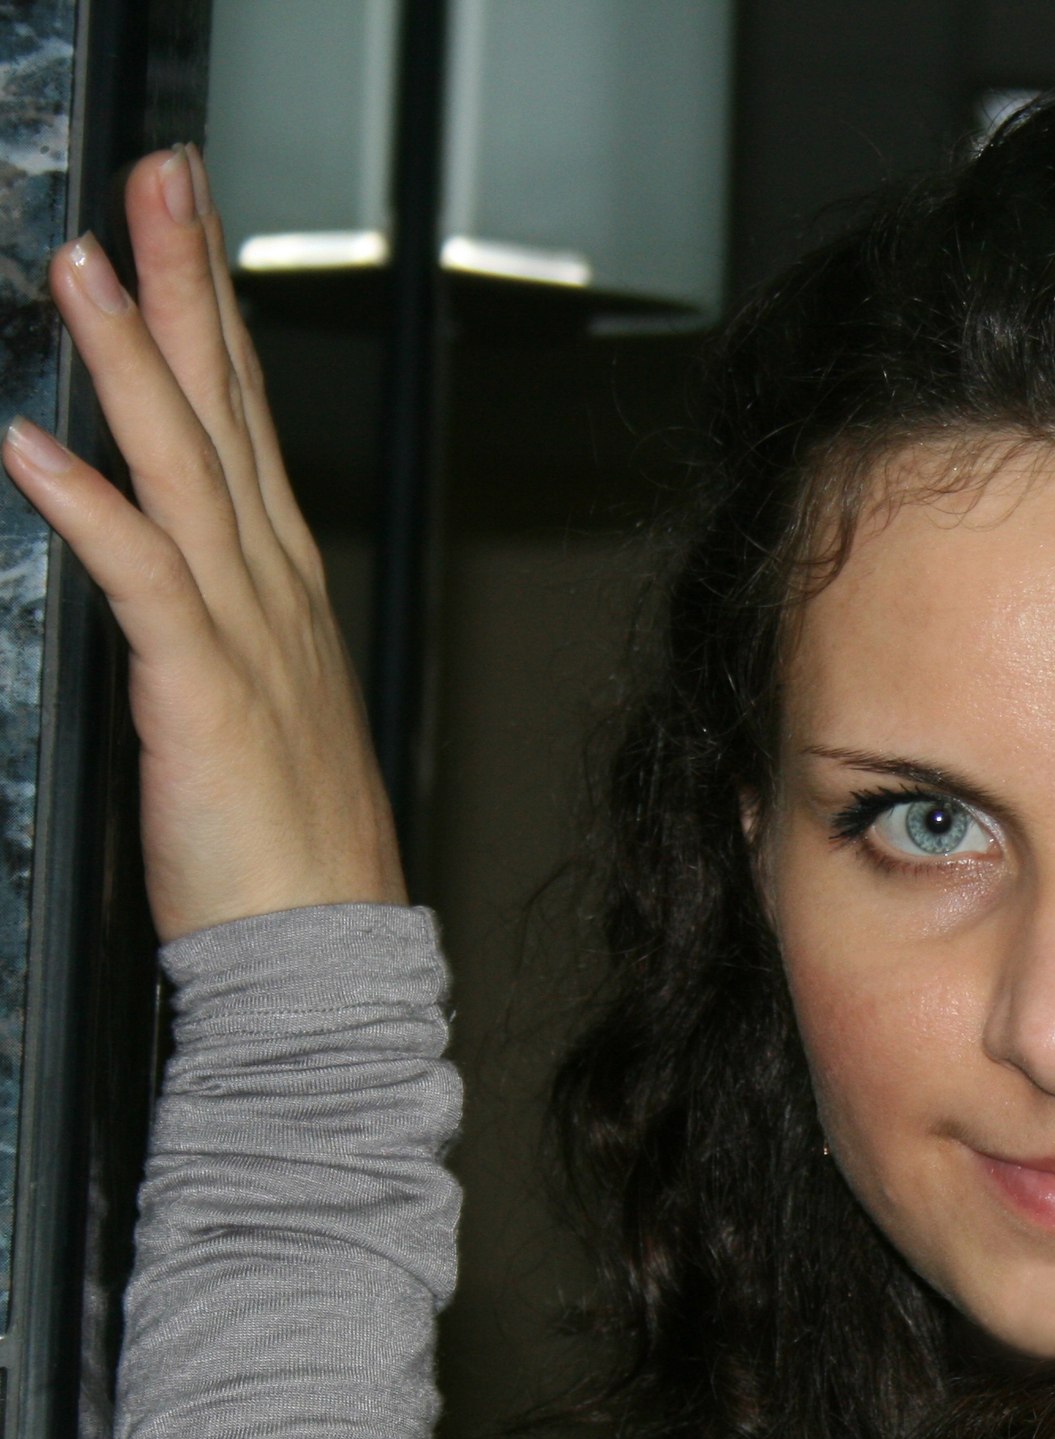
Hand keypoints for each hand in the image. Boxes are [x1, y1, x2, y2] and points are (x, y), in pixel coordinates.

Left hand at [1, 144, 405, 942]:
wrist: (329, 953)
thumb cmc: (293, 852)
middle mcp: (274, 596)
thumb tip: (171, 583)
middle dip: (188, 287)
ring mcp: (248, 640)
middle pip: (227, 416)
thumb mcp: (262, 714)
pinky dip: (89, 507)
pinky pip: (141, 583)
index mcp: (286, 596)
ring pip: (188, 473)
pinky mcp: (206, 696)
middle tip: (161, 179)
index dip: (215, 321)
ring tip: (83, 262)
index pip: (246, 432)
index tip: (185, 231)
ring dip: (134, 361)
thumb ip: (218, 630)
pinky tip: (36, 443)